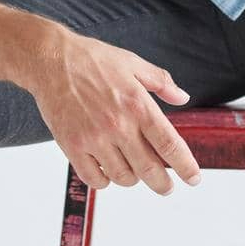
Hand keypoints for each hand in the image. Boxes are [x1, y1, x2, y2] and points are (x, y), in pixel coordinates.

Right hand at [28, 32, 202, 194]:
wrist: (50, 60)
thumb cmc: (92, 59)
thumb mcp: (132, 63)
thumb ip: (161, 81)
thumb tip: (183, 98)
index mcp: (138, 104)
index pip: (169, 144)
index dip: (185, 166)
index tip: (194, 178)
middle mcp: (118, 124)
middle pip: (150, 170)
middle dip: (163, 184)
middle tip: (166, 187)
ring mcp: (94, 138)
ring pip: (123, 177)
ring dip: (133, 179)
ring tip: (133, 171)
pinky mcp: (72, 146)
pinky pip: (94, 179)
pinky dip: (104, 181)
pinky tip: (107, 171)